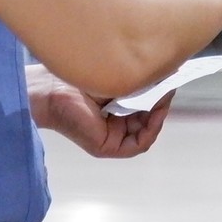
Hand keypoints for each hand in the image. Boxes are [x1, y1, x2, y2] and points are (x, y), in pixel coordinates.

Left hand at [27, 64, 172, 157]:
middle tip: (168, 87)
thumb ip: (141, 82)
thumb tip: (171, 73)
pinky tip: (154, 113)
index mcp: (115, 110)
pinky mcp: (107, 147)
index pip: (147, 108)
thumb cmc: (79, 79)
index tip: (168, 82)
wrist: (51, 89)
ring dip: (158, 116)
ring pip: (147, 131)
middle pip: (149, 119)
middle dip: (161, 105)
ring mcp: (112, 138)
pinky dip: (151, 130)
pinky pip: (138, 144)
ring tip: (161, 98)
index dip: (160, 97)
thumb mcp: (118, 80)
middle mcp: (115, 125)